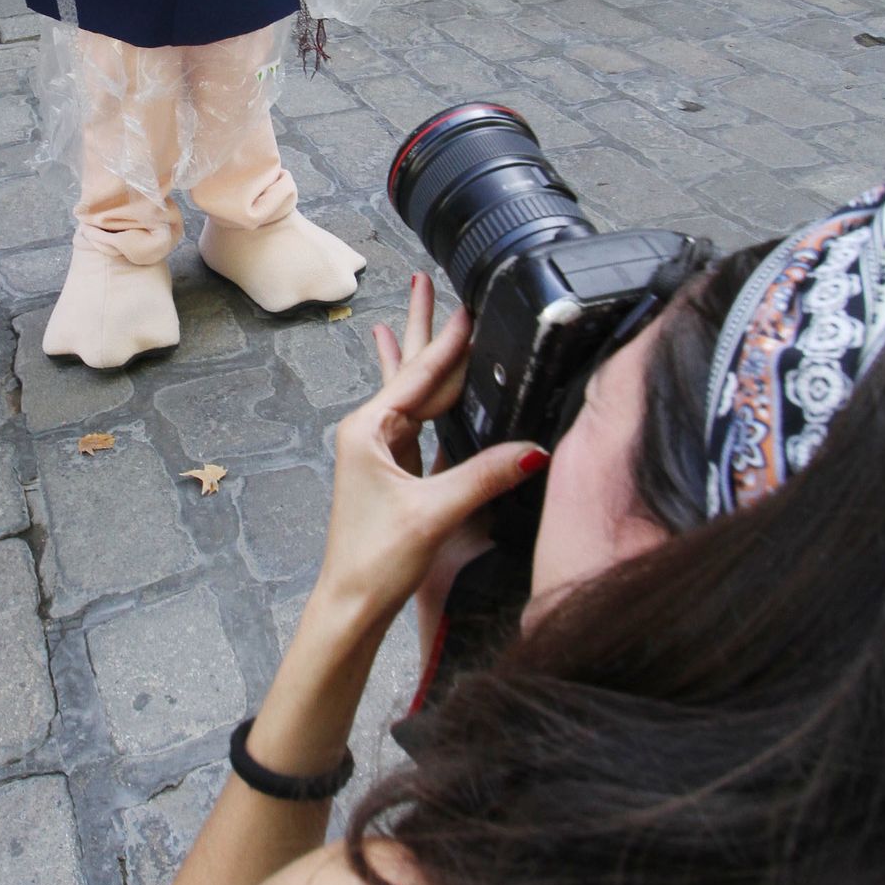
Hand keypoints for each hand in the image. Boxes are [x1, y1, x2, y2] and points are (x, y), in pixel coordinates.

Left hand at [318, 273, 531, 634]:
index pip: (421, 374)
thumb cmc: (374, 560)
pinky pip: (415, 418)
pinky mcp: (394, 471)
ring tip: (424, 309)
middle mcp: (370, 433)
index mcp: (369, 430)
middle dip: (425, 327)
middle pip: (412, 371)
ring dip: (426, 355)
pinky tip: (417, 374)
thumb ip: (485, 476)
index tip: (469, 302)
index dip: (450, 340)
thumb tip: (534, 449)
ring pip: (414, 392)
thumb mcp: (434, 513)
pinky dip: (423, 392)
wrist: (350, 604)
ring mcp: (381, 451)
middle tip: (429, 280)